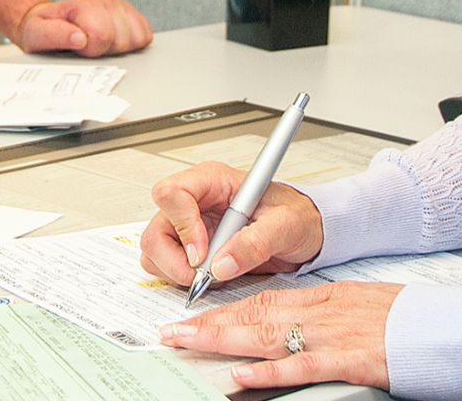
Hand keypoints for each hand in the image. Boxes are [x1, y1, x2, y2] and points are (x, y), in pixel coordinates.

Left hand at [14, 0, 151, 55]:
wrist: (49, 22)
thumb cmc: (43, 30)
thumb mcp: (37, 34)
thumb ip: (55, 35)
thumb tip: (80, 38)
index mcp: (82, 3)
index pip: (102, 35)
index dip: (90, 50)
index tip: (79, 47)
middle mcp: (103, 0)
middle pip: (122, 39)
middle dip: (106, 50)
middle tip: (88, 46)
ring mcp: (118, 5)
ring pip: (136, 37)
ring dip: (119, 47)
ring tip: (99, 42)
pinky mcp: (130, 13)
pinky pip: (146, 33)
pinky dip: (133, 42)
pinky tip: (114, 41)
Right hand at [139, 161, 323, 285]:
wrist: (306, 232)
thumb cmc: (297, 216)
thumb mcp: (286, 225)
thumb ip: (255, 242)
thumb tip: (222, 264)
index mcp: (213, 182)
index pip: (173, 193)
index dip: (182, 226)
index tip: (202, 254)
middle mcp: (195, 202)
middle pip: (156, 228)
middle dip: (173, 258)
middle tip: (202, 275)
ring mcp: (189, 226)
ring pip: (155, 250)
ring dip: (176, 271)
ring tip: (211, 276)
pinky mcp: (190, 249)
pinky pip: (166, 265)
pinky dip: (181, 279)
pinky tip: (210, 278)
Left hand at [159, 282, 400, 390]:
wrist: (447, 326)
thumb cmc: (409, 319)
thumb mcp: (361, 307)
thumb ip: (326, 315)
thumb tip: (297, 327)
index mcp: (324, 298)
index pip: (263, 299)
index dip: (225, 309)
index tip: (195, 317)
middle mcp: (322, 312)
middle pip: (255, 313)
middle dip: (210, 322)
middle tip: (174, 331)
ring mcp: (333, 335)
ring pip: (267, 333)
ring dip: (223, 339)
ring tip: (189, 343)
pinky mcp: (350, 360)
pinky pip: (303, 365)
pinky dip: (270, 370)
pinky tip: (244, 374)